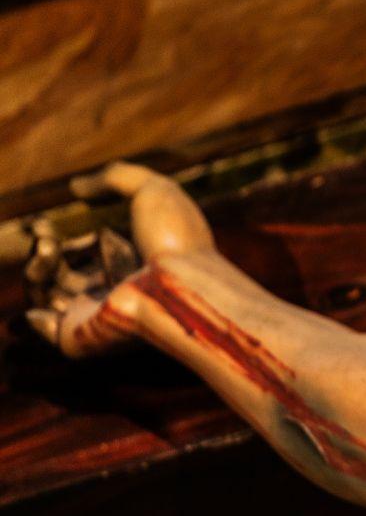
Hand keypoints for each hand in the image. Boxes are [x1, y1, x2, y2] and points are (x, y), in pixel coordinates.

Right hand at [24, 162, 216, 357]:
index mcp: (136, 260)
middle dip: (44, 252)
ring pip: (50, 298)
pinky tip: (42, 280)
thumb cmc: (176, 237)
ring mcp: (102, 313)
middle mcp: (118, 288)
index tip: (52, 221)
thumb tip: (77, 187)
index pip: (90, 251)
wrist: (181, 281)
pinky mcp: (87, 337)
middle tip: (44, 235)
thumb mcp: (154, 190)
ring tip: (47, 246)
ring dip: (36, 270)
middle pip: (64, 275)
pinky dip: (36, 314)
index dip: (65, 234)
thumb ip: (116, 178)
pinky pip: (50, 332)